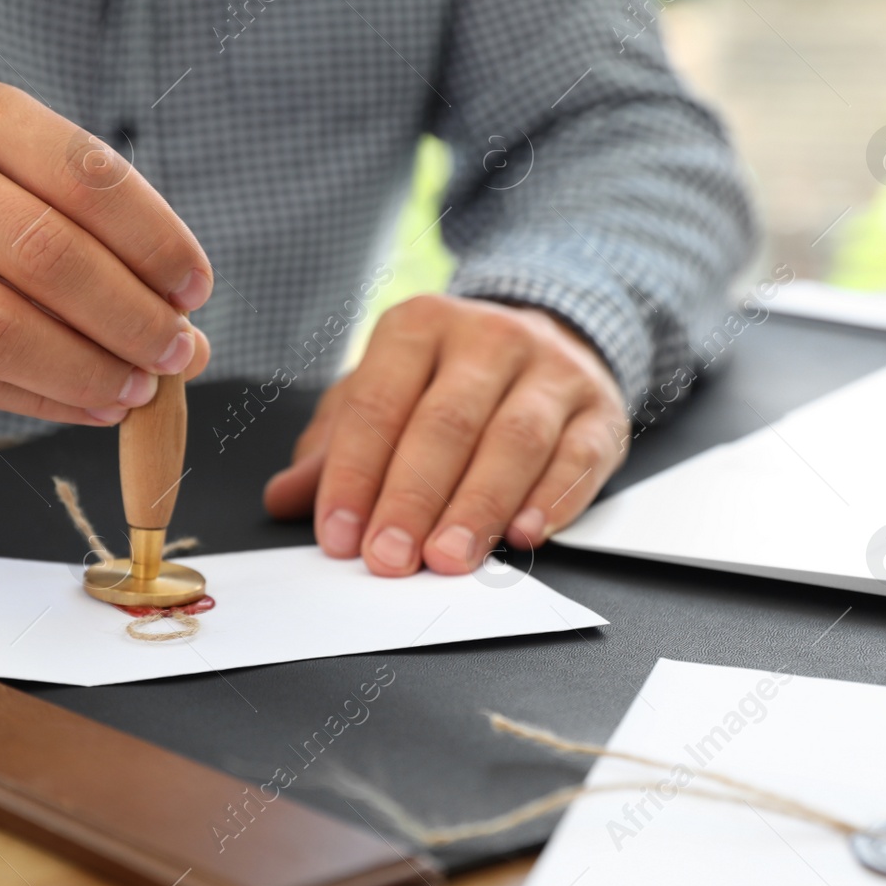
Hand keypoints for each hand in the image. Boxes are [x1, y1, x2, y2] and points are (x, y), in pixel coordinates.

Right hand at [0, 75, 211, 424]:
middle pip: (51, 256)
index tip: (195, 290)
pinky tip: (87, 405)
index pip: (88, 175)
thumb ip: (86, 232)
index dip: (157, 241)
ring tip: (136, 391)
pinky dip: (40, 399)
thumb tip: (186, 331)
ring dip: (88, 371)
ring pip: (3, 326)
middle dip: (131, 318)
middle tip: (176, 354)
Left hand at [263, 294, 628, 574]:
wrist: (549, 340)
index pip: (379, 403)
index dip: (354, 474)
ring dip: (478, 506)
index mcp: (419, 327)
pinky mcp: (600, 408)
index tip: (339, 536)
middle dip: (413, 498)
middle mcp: (488, 337)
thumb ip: (334, 447)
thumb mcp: (383, 395)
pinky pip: (578, 454)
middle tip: (390, 558)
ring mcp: (551, 370)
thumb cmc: (449, 380)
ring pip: (514, 440)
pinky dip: (552, 499)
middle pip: (446, 423)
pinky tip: (524, 534)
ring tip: (449, 558)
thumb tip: (285, 497)